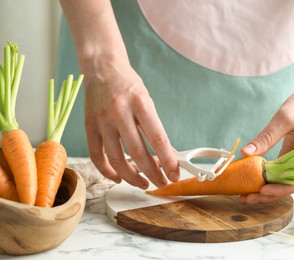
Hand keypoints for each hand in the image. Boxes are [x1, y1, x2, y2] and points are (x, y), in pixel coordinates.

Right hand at [83, 53, 179, 188]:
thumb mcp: (147, 101)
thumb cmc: (128, 85)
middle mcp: (120, 112)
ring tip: (144, 184)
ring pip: (116, 159)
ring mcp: (102, 120)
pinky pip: (96, 156)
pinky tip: (119, 177)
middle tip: (162, 184)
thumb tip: (166, 155)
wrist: (102, 68)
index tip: (175, 174)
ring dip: (132, 177)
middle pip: (138, 153)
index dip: (168, 161)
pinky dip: (108, 171)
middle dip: (153, 174)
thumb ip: (154, 127)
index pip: (158, 139)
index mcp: (141, 104)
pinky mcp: (89, 126)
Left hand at [239, 81, 293, 203]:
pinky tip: (251, 181)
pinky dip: (266, 177)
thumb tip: (245, 153)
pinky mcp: (292, 158)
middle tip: (246, 198)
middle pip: (289, 186)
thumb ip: (266, 137)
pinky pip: (279, 172)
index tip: (262, 190)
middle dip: (268, 194)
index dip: (280, 190)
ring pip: (283, 181)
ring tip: (245, 195)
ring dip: (265, 189)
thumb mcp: (284, 118)